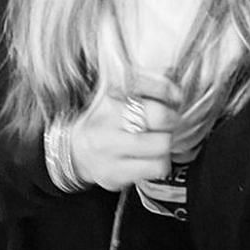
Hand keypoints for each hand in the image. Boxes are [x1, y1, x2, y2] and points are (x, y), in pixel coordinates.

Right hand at [66, 73, 184, 192]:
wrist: (75, 152)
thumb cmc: (103, 122)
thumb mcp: (116, 95)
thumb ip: (144, 83)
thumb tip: (173, 77)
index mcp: (109, 93)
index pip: (149, 84)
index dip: (170, 91)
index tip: (175, 97)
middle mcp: (107, 118)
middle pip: (159, 115)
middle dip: (171, 119)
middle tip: (167, 123)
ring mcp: (109, 146)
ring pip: (161, 144)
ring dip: (166, 143)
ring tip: (157, 141)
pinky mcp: (115, 172)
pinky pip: (156, 167)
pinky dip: (161, 163)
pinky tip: (150, 158)